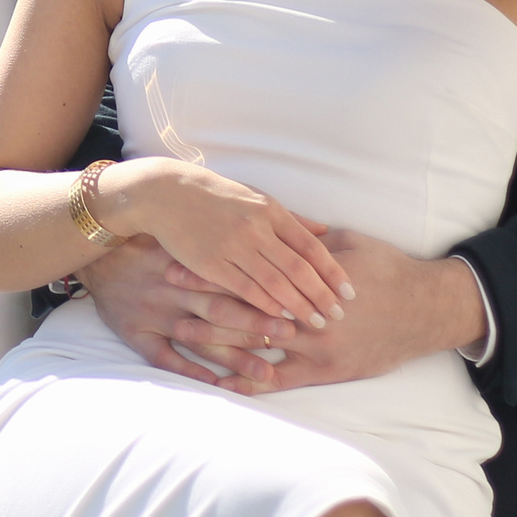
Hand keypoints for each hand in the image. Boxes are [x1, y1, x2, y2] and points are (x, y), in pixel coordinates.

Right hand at [79, 237, 295, 386]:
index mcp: (194, 259)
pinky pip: (163, 356)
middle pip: (223, 307)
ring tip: (268, 373)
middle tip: (294, 335)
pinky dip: (188, 370)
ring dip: (233, 355)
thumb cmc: (165, 234)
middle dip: (259, 323)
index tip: (301, 305)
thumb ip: (259, 226)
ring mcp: (155, 310)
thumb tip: (322, 229)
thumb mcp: (203, 228)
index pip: (240, 277)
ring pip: (199, 336)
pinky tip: (218, 384)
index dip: (272, 291)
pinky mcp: (135, 331)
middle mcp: (176, 286)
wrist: (102, 246)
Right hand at [105, 160, 351, 327]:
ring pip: (275, 284)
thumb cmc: (216, 196)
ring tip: (315, 322)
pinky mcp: (211, 264)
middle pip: (298, 269)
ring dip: (298, 306)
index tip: (349, 292)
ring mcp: (233, 247)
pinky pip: (245, 290)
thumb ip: (291, 219)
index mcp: (271, 211)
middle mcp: (256, 229)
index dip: (333, 272)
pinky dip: (266, 305)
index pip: (311, 247)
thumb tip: (326, 234)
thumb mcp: (256, 197)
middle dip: (321, 295)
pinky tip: (280, 317)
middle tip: (337, 315)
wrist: (167, 194)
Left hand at [169, 230, 485, 395]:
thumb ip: (307, 241)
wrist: (427, 309)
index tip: (174, 262)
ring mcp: (314, 348)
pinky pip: (277, 381)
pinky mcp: (325, 372)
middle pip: (241, 308)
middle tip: (162, 296)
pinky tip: (218, 382)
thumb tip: (272, 226)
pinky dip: (246, 382)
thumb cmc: (389, 268)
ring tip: (177, 336)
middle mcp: (306, 315)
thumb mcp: (347, 243)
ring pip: (253, 345)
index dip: (209, 269)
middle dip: (200, 302)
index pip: (247, 272)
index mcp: (306, 277)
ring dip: (214, 342)